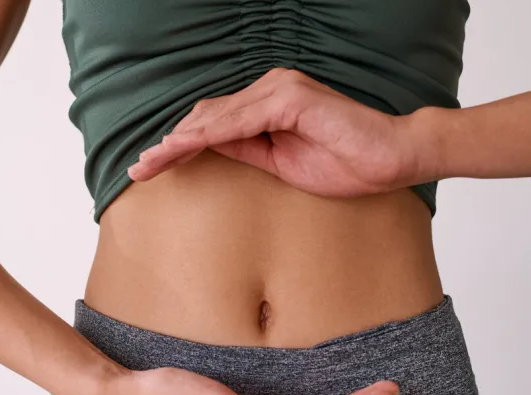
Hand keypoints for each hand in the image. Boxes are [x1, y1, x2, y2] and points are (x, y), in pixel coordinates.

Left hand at [127, 67, 436, 197]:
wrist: (390, 159)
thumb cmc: (345, 163)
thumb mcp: (282, 163)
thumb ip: (248, 150)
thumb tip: (210, 149)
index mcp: (270, 104)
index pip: (215, 123)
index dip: (182, 145)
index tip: (154, 168)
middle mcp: (271, 89)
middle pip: (207, 115)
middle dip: (170, 144)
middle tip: (139, 168)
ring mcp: (280, 90)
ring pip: (216, 117)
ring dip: (179, 141)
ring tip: (150, 163)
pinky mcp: (291, 98)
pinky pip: (240, 120)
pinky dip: (208, 135)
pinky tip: (182, 150)